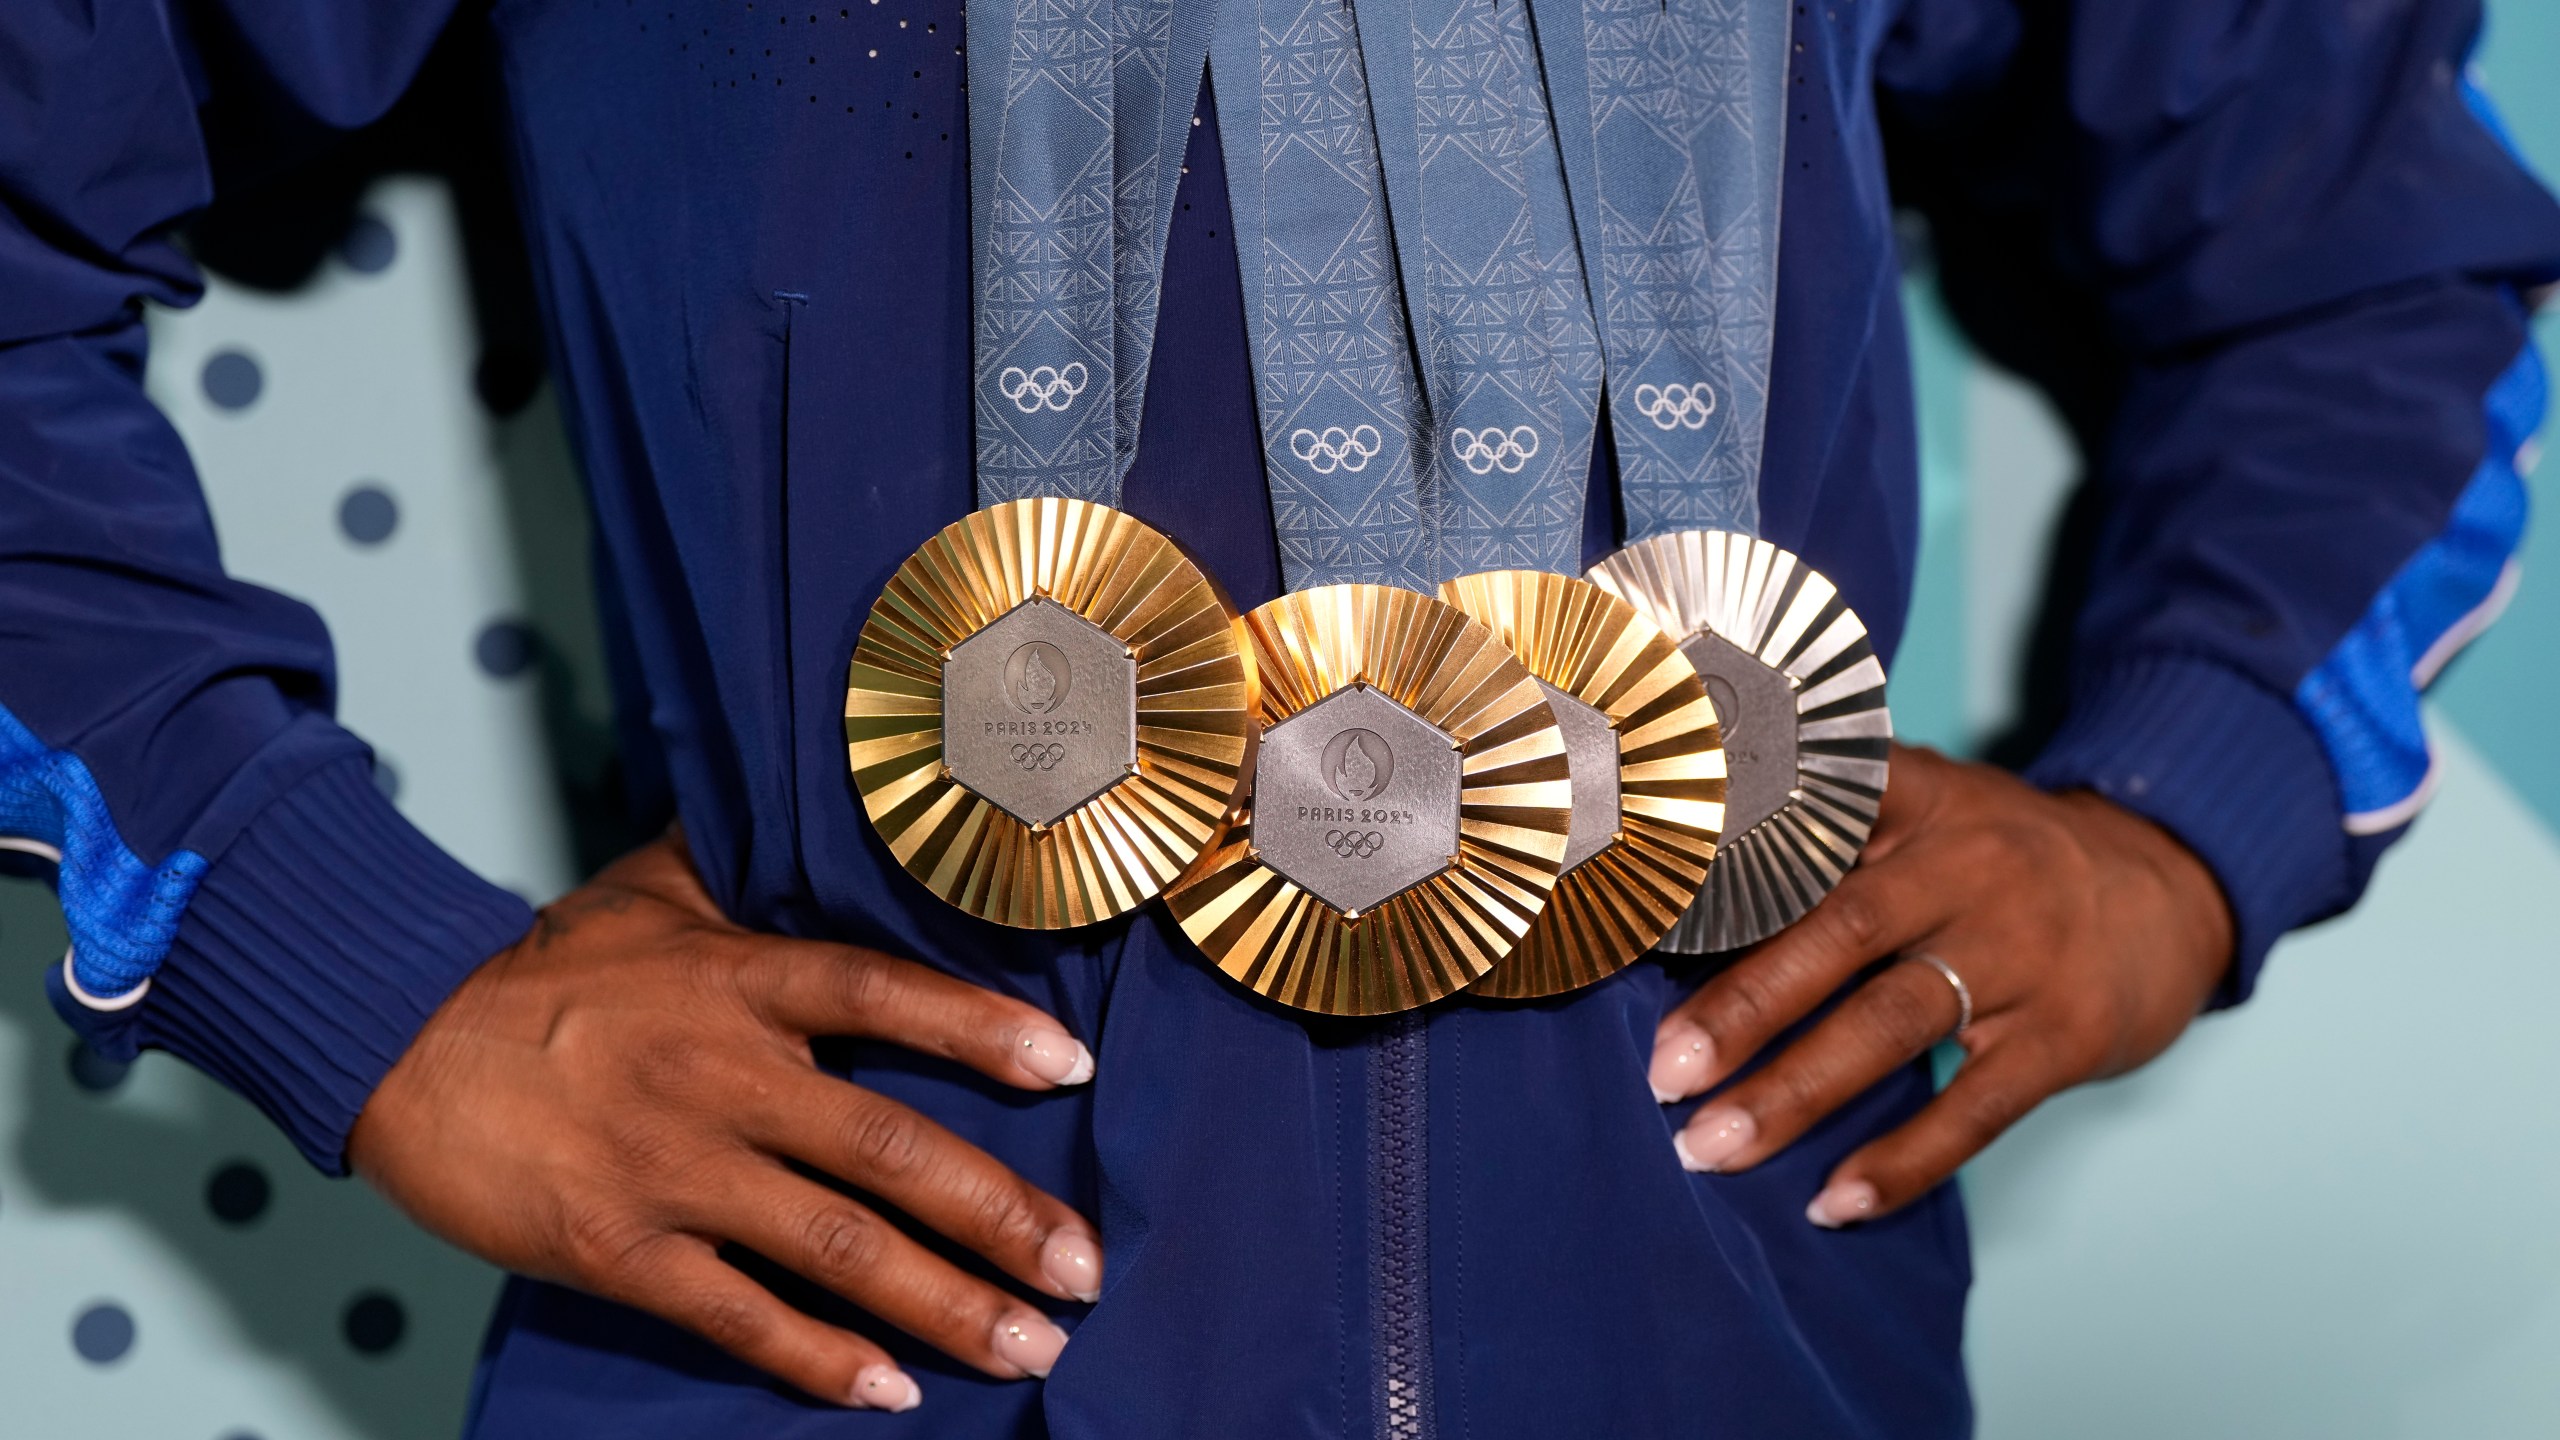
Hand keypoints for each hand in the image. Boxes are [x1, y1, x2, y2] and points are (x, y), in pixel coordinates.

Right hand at [348, 829, 1101, 1412]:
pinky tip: (891, 1392)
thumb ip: (747, 868)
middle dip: (1002, 1216)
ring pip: (838, 1245)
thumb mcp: (652, 890)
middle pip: (891, 1147)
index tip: (1073, 1068)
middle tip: (1086, 1269)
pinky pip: (738, 1313)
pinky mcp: (617, 1247)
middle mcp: (723, 1074)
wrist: (393, 1039)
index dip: (982, 1028)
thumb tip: (813, 802)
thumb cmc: (540, 970)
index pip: (884, 993)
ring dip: (946, 1304)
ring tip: (1031, 1346)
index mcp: (741, 978)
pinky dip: (819, 1358)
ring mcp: (673, 1167)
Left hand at [1647, 744, 2232, 1224]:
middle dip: (1742, 1007)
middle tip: (1662, 1072)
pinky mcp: (2066, 1031)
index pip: (1810, 821)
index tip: (1643, 914)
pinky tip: (1832, 1201)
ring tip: (1711, 1148)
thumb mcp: (1922, 808)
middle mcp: (1966, 864)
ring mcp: (2022, 950)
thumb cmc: (1996, 856)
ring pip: (1893, 1022)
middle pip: (1840, 932)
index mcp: (1916, 798)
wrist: (2169, 885)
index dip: (1727, 862)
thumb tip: (1671, 908)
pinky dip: (1903, 1160)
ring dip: (1795, 1092)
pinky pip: (1976, 1105)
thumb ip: (1819, 835)